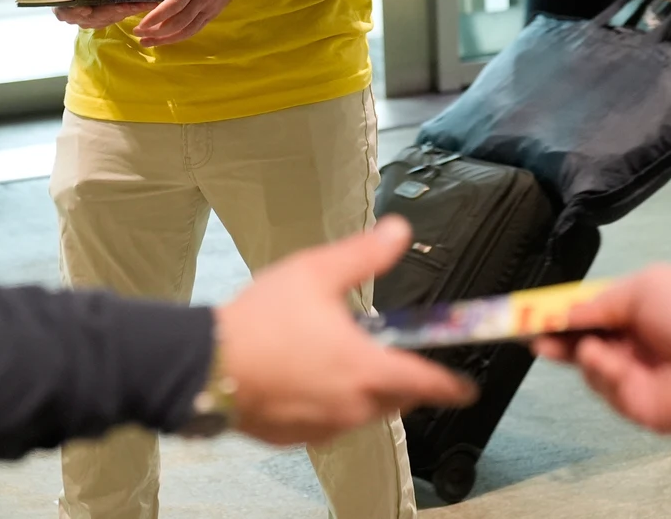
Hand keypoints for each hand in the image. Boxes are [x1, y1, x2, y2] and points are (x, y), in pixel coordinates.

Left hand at [131, 0, 247, 47]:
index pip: (176, 2)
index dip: (159, 15)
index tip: (142, 23)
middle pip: (179, 21)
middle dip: (157, 31)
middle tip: (137, 32)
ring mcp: (209, 7)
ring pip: (187, 29)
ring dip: (166, 38)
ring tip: (146, 41)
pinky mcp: (213, 13)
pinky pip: (195, 29)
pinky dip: (179, 37)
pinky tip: (165, 39)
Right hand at [217, 216, 477, 446]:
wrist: (205, 364)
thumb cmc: (261, 321)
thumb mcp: (316, 273)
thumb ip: (364, 255)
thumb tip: (398, 232)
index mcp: (366, 370)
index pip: (426, 384)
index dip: (450, 386)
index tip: (464, 389)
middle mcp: (351, 407)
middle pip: (394, 400)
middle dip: (399, 382)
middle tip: (387, 357)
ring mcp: (322, 427)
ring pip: (360, 414)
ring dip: (360, 392)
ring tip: (336, 361)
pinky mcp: (294, 438)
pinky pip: (325, 424)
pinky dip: (325, 405)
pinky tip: (303, 380)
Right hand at [531, 265, 670, 434]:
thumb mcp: (643, 287)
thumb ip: (598, 302)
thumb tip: (564, 311)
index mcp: (637, 310)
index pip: (588, 312)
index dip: (559, 312)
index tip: (527, 312)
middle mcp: (634, 343)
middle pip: (580, 342)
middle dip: (553, 336)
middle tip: (527, 332)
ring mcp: (636, 375)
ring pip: (588, 367)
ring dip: (584, 352)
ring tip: (593, 344)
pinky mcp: (640, 405)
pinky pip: (605, 387)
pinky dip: (603, 372)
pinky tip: (612, 361)